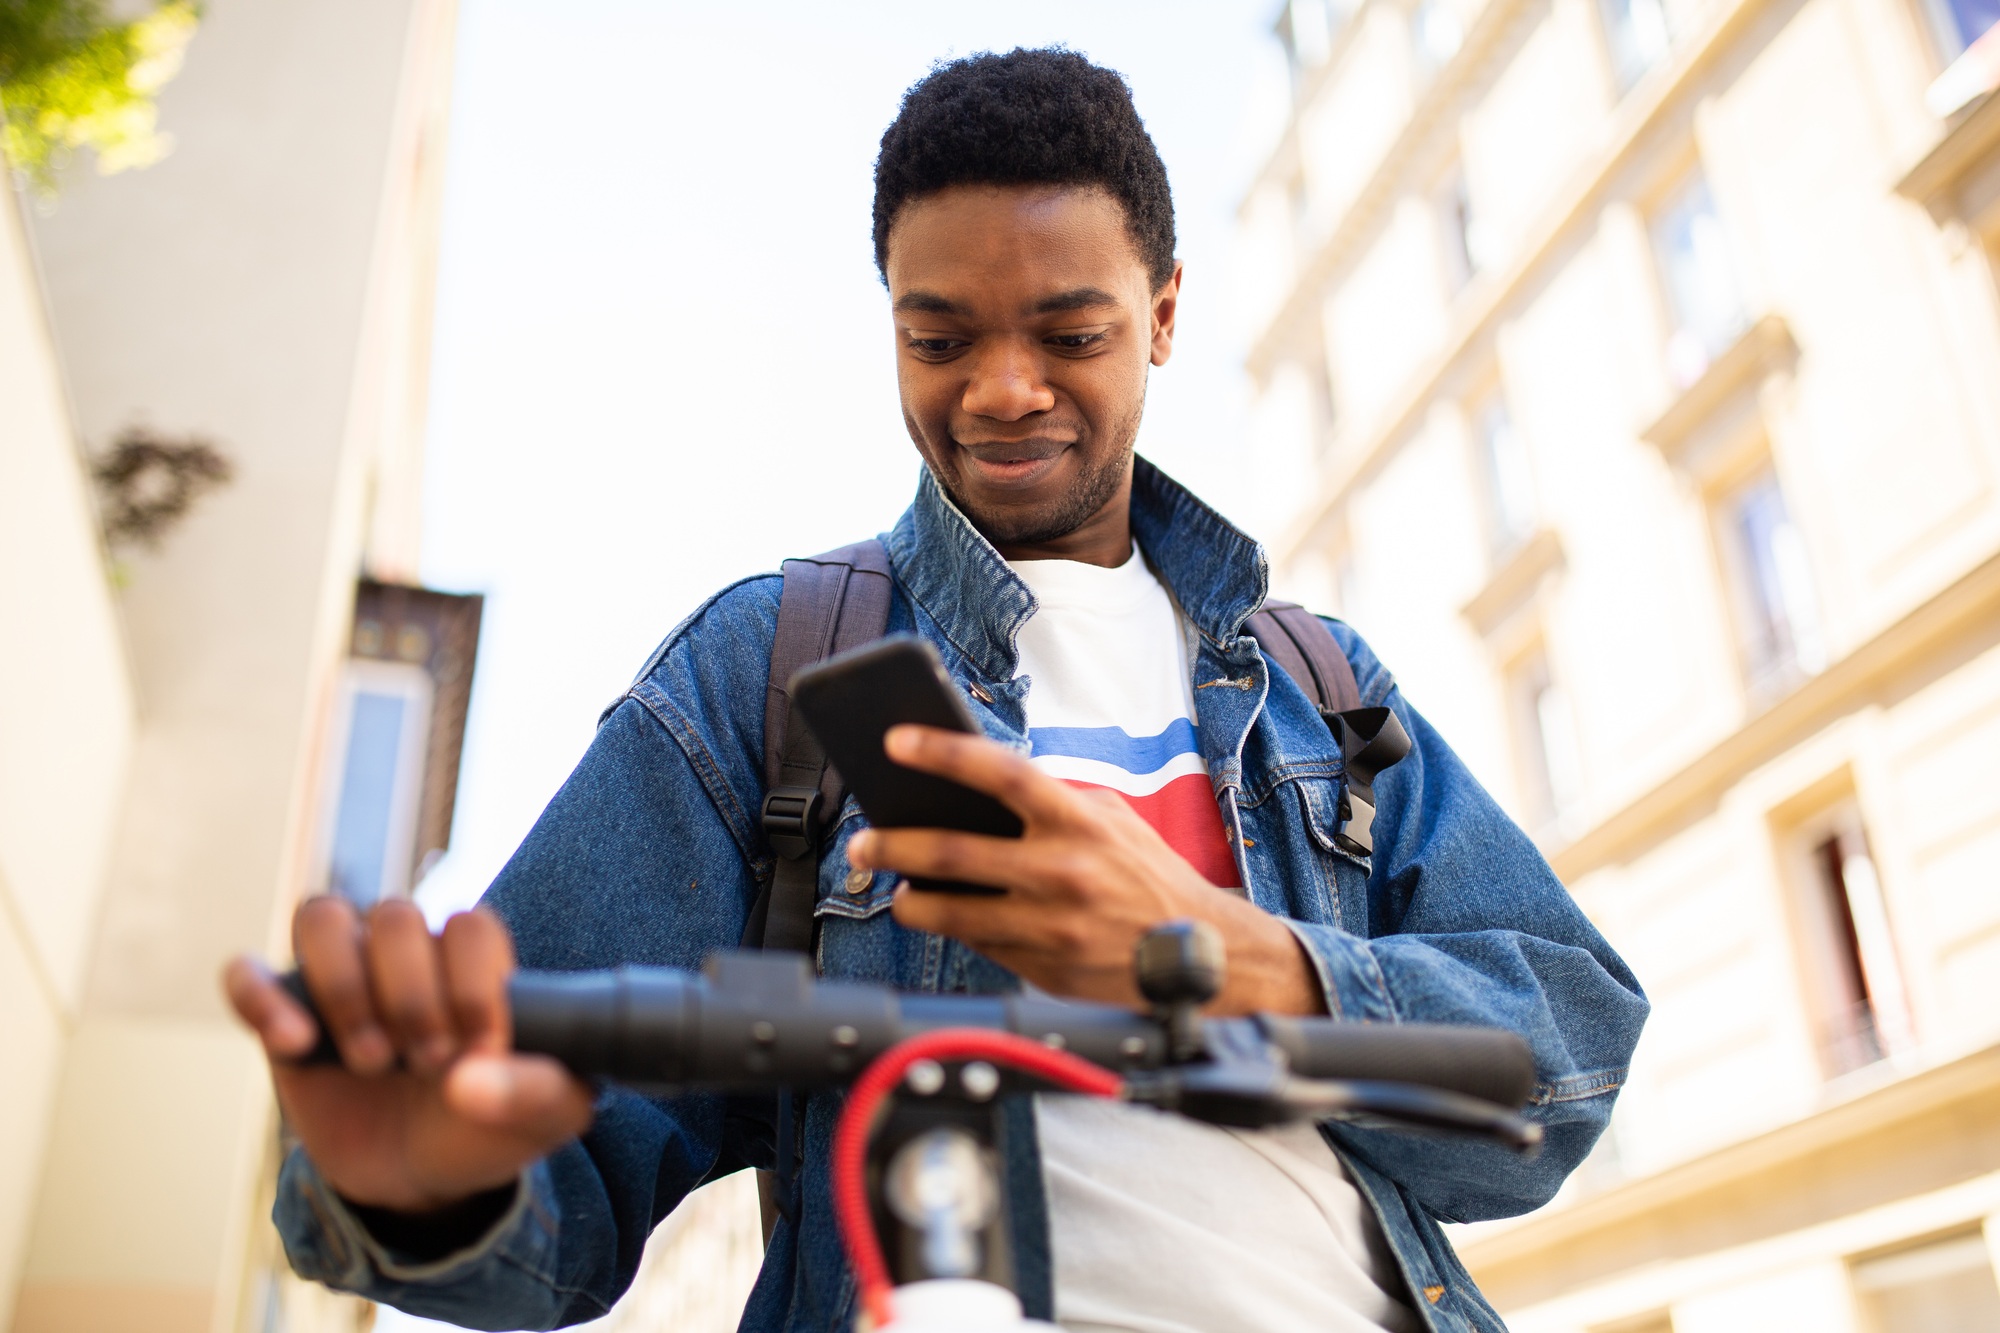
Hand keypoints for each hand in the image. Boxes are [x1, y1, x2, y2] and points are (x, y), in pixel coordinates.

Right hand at [222, 899, 593, 1213]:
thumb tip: (472, 1077)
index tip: (481, 1051)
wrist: (420, 1179)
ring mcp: (340, 976)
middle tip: (427, 1063)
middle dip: (411, 997)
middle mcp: (405, 952)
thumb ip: (538, 1093)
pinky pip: (247, 972)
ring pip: (324, 917)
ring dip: (345, 989)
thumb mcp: (541, 1120)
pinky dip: (261, 998)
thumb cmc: (485, 1125)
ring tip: (372, 1059)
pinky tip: (295, 1044)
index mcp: (473, 960)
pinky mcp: (282, 1012)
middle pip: (396, 916)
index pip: (469, 925)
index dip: (473, 986)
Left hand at [847, 725, 1325, 1015]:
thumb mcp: (1110, 819)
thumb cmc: (1145, 874)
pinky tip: (941, 917)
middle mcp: (1062, 870)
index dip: (943, 752)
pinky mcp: (1044, 968)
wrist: (1199, 951)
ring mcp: (1051, 926)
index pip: (1000, 772)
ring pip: (953, 913)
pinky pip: (981, 947)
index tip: (895, 740)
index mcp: (1078, 820)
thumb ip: (1052, 801)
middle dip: (894, 845)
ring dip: (911, 900)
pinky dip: (955, 930)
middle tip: (864, 843)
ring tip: (895, 890)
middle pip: (954, 852)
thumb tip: (974, 790)